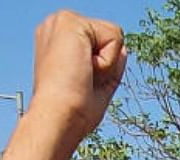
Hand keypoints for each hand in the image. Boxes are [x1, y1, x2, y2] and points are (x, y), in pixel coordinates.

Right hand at [28, 11, 126, 142]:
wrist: (57, 119)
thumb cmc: (71, 112)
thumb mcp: (97, 85)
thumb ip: (110, 64)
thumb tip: (123, 49)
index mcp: (58, 42)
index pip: (101, 44)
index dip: (101, 69)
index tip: (78, 85)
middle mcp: (56, 26)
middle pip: (110, 37)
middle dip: (105, 65)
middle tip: (80, 82)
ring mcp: (60, 21)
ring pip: (114, 36)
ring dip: (106, 65)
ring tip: (80, 76)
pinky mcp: (69, 21)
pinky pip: (115, 37)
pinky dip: (106, 62)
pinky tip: (82, 69)